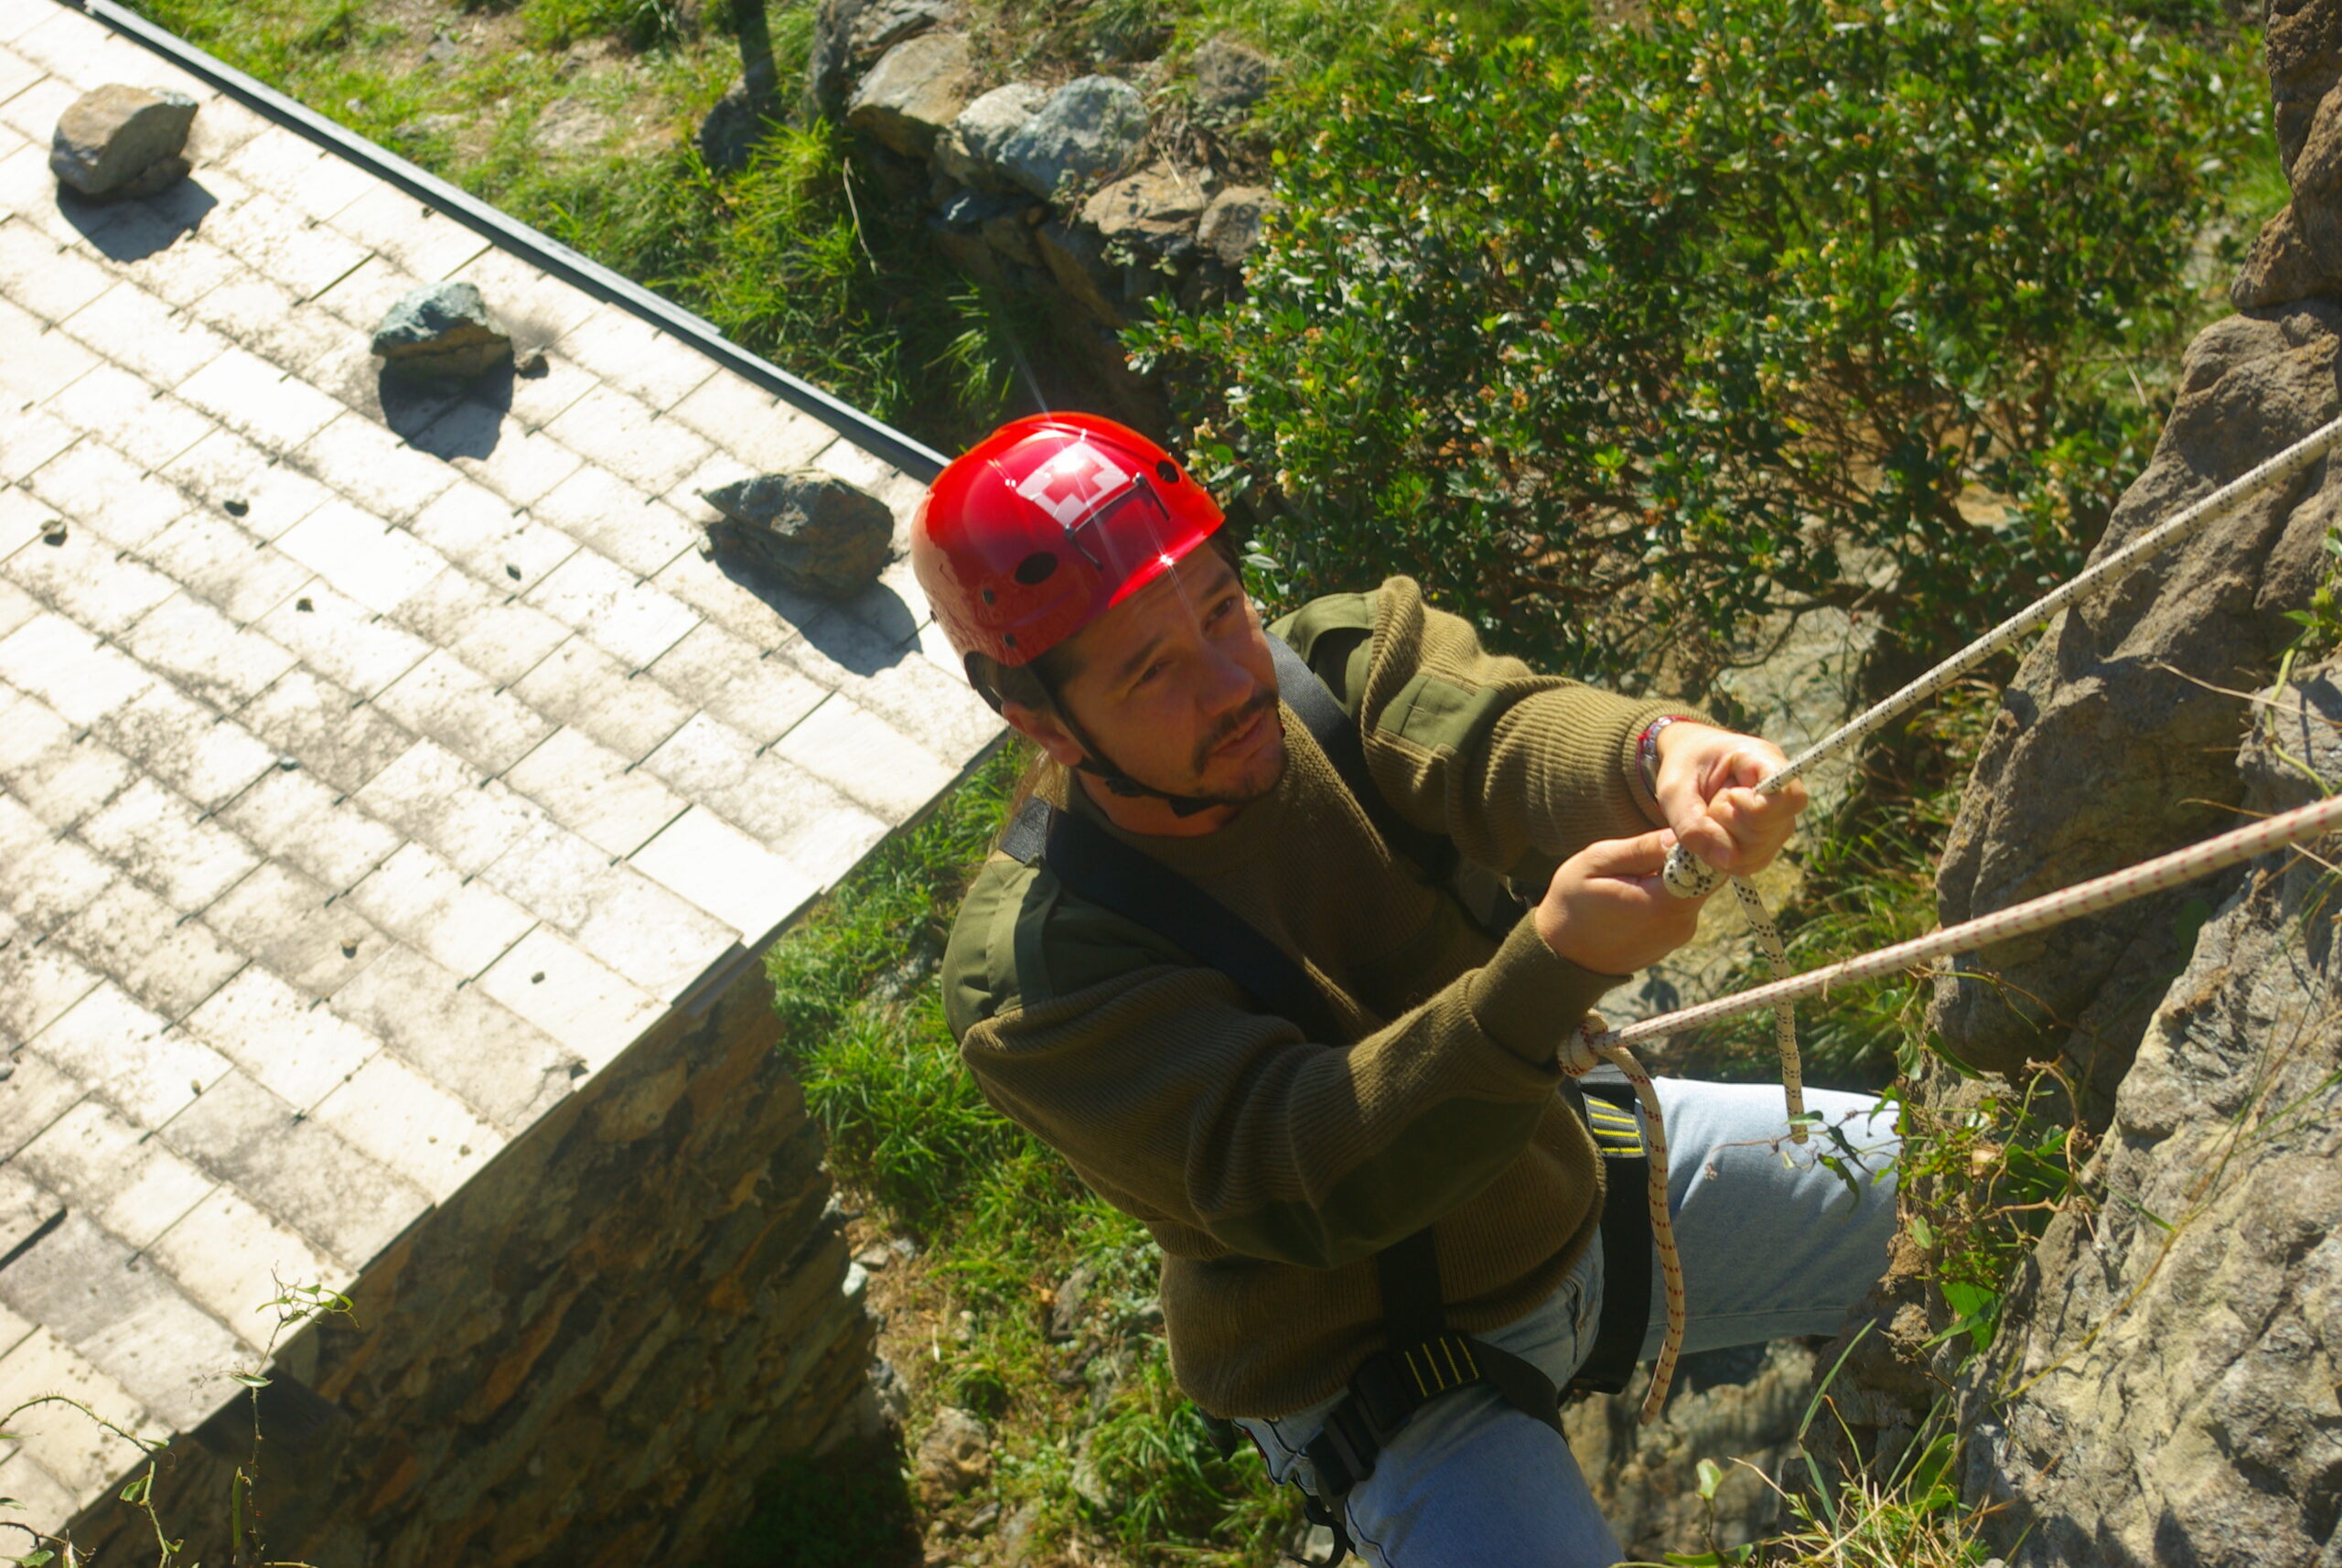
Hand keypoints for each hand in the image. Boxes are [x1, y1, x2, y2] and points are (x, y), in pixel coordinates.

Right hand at [1534, 829, 1709, 973]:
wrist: (1562, 957)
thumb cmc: (1572, 905)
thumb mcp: (1596, 863)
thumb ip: (1641, 849)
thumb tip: (1679, 833)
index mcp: (1662, 904)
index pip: (1708, 865)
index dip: (1699, 842)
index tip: (1677, 829)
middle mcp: (1679, 924)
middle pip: (1705, 877)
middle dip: (1685, 857)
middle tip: (1652, 846)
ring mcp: (1679, 935)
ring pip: (1694, 890)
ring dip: (1675, 876)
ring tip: (1638, 872)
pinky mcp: (1674, 940)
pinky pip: (1682, 907)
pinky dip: (1668, 894)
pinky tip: (1639, 891)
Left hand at [1651, 722, 1808, 875]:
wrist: (1686, 765)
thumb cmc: (1682, 768)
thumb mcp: (1675, 791)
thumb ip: (1693, 825)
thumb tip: (1728, 861)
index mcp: (1764, 761)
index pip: (1790, 797)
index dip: (1758, 808)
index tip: (1731, 795)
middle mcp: (1781, 793)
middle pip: (1770, 831)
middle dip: (1728, 825)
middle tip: (1709, 802)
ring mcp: (1777, 820)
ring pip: (1759, 852)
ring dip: (1723, 842)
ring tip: (1710, 815)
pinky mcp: (1767, 841)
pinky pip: (1750, 864)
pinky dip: (1723, 856)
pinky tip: (1711, 834)